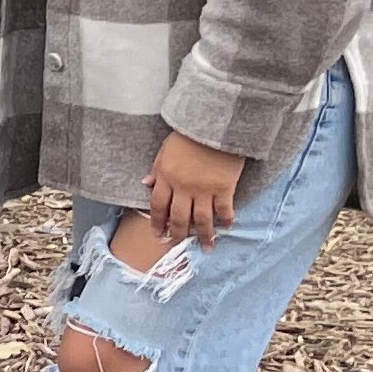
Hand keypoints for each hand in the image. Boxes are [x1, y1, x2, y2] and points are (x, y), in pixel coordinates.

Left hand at [134, 130, 247, 251]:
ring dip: (203, 235)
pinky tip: (227, 228)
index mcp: (166, 177)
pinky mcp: (224, 187)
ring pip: (202, 219)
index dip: (156, 221)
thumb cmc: (188, 135)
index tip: (157, 233)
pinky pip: (224, 209)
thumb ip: (157, 169)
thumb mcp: (165, 150)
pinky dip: (226, 220)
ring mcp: (204, 189)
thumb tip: (145, 184)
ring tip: (206, 247)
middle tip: (178, 243)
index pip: (157, 206)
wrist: (215, 124)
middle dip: (178, 233)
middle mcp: (183, 187)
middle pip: (179, 217)